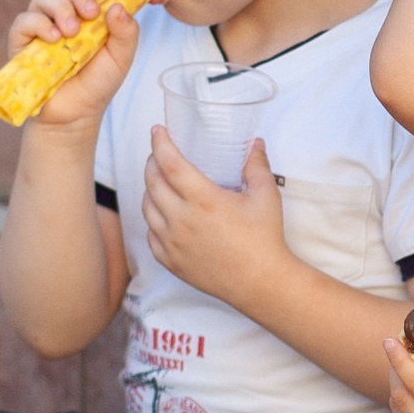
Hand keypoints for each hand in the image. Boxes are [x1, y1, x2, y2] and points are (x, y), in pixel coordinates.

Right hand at [12, 0, 148, 132]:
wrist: (75, 113)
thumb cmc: (98, 83)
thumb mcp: (121, 58)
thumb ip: (127, 32)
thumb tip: (117, 6)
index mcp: (86, 11)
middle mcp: (62, 12)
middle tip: (91, 13)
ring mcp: (41, 25)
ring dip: (61, 8)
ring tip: (72, 33)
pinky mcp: (21, 41)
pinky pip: (24, 20)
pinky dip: (40, 24)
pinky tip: (55, 40)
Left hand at [141, 132, 291, 306]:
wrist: (260, 282)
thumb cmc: (264, 239)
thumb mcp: (266, 196)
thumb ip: (256, 166)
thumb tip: (254, 144)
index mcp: (204, 200)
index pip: (170, 163)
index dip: (160, 143)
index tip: (158, 131)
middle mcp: (182, 220)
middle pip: (152, 182)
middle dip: (152, 162)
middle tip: (160, 154)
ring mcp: (173, 242)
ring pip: (147, 207)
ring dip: (150, 189)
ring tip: (161, 182)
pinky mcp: (171, 261)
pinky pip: (151, 234)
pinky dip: (153, 219)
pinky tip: (164, 214)